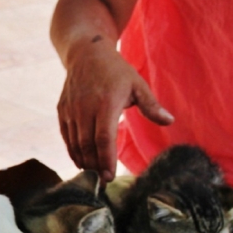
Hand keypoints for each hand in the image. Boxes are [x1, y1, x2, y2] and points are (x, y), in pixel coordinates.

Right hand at [57, 39, 173, 181]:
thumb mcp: (137, 84)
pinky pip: (66, 137)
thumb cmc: (116, 71)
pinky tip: (82, 160)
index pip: (104, 138)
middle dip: (95, 165)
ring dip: (84, 161)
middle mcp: (85, 107)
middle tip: (103, 180)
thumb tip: (170, 121)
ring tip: (94, 172)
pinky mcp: (62, 111)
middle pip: (87, 145)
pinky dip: (73, 151)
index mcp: (106, 102)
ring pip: (75, 143)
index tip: (110, 176)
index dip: (106, 159)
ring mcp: (71, 110)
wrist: (86, 53)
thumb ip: (151, 105)